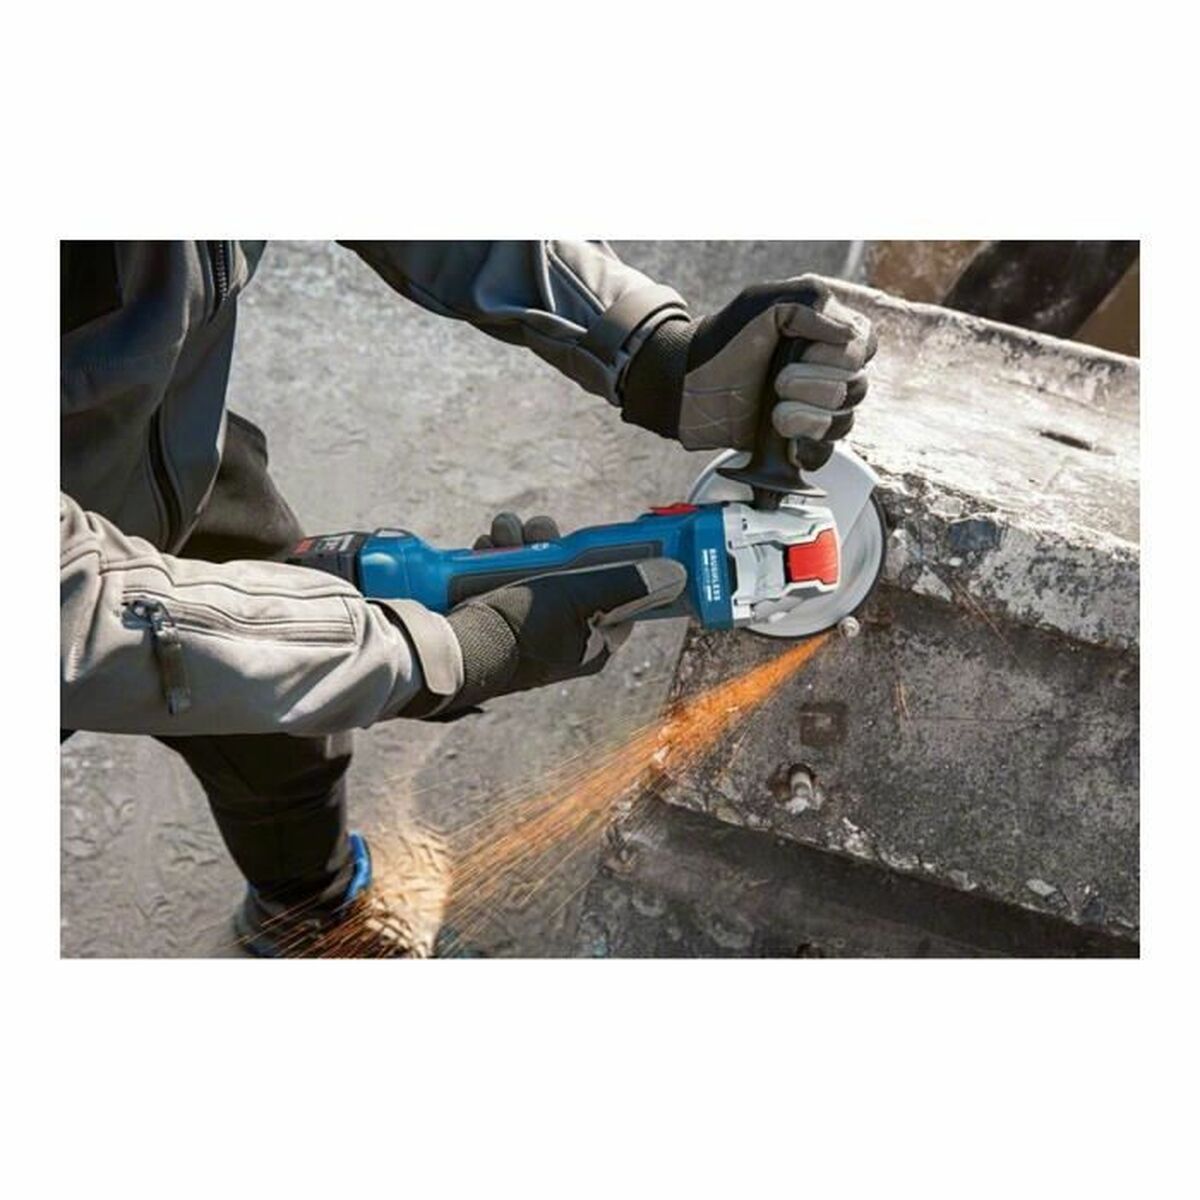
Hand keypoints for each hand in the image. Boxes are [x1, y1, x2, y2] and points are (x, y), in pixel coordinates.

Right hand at [445, 513, 686, 711]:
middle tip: (538, 531)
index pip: (614, 595)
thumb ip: (629, 583)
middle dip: (551, 544)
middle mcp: (560, 636)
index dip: (604, 563)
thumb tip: (675, 575)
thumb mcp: (582, 598)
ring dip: (517, 542)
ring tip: (504, 535)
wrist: (451, 648)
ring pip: (532, 567)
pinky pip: (500, 573)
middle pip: (569, 574)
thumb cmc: (520, 631)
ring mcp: (524, 625)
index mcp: (591, 644)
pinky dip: (493, 555)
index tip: (591, 540)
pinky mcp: (492, 613)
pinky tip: (485, 546)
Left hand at [621, 274, 875, 463]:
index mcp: (826, 334)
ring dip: (809, 417)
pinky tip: (787, 440)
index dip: (840, 354)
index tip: (801, 349)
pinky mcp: (795, 441)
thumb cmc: (722, 339)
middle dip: (816, 385)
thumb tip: (851, 337)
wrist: (685, 385)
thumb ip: (810, 304)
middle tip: (778, 381)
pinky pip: (824, 454)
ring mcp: (814, 409)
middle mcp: (827, 372)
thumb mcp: (763, 303)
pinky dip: (809, 448)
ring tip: (775, 412)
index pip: (865, 346)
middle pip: (857, 387)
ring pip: (844, 422)